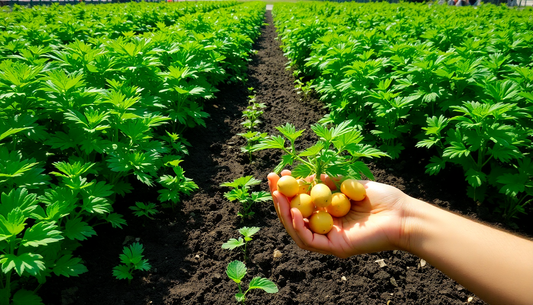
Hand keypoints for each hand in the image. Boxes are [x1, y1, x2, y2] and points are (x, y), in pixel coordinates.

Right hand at [268, 170, 410, 257]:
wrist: (403, 215)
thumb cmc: (383, 199)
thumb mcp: (350, 183)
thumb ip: (329, 181)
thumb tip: (306, 177)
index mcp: (329, 212)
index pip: (301, 202)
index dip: (288, 189)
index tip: (280, 173)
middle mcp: (327, 227)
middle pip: (294, 217)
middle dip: (280, 199)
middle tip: (272, 182)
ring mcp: (330, 239)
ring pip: (297, 230)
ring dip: (284, 212)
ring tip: (278, 195)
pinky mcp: (335, 248)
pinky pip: (309, 240)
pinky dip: (298, 226)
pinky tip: (294, 210)